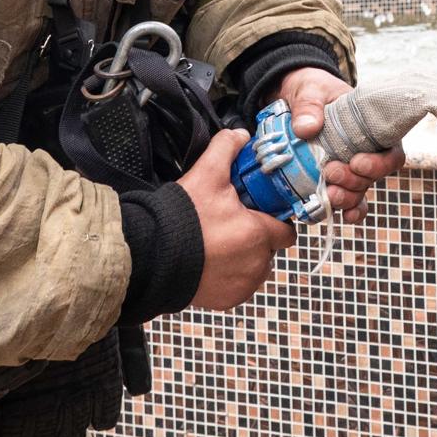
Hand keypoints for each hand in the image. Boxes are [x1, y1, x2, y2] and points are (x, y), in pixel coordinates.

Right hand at [176, 129, 296, 309]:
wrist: (150, 257)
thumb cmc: (181, 219)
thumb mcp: (206, 174)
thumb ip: (227, 148)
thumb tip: (239, 135)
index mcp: (258, 234)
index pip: (286, 231)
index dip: (275, 220)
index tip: (260, 214)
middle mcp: (256, 264)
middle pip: (269, 249)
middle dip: (256, 237)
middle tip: (231, 225)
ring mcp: (242, 285)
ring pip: (255, 268)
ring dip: (244, 258)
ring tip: (218, 244)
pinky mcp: (227, 301)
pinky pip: (238, 286)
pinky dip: (230, 277)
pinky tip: (211, 262)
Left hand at [275, 66, 405, 223]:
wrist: (293, 97)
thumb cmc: (311, 89)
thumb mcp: (310, 89)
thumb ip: (309, 106)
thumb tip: (307, 128)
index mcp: (373, 128)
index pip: (391, 153)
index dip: (379, 164)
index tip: (356, 162)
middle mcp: (367, 152)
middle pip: (374, 178)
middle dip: (354, 182)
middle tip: (330, 172)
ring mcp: (350, 168)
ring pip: (360, 192)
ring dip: (347, 198)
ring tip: (327, 194)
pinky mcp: (333, 179)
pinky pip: (345, 200)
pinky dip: (343, 210)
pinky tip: (338, 216)